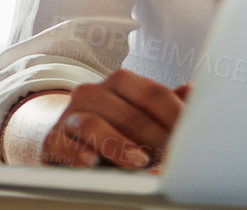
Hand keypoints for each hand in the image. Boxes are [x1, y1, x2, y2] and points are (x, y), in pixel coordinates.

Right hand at [41, 72, 189, 168]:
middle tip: (171, 160)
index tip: (190, 139)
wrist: (69, 140)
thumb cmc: (116, 128)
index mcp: (119, 83)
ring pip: (92, 124)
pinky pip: (64, 144)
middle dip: (152, 138)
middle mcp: (92, 93)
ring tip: (139, 162)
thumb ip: (167, 107)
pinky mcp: (53, 141)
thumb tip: (193, 91)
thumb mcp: (143, 116)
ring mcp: (70, 116)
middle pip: (127, 112)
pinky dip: (78, 154)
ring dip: (118, 145)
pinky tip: (93, 163)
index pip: (152, 93)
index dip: (174, 116)